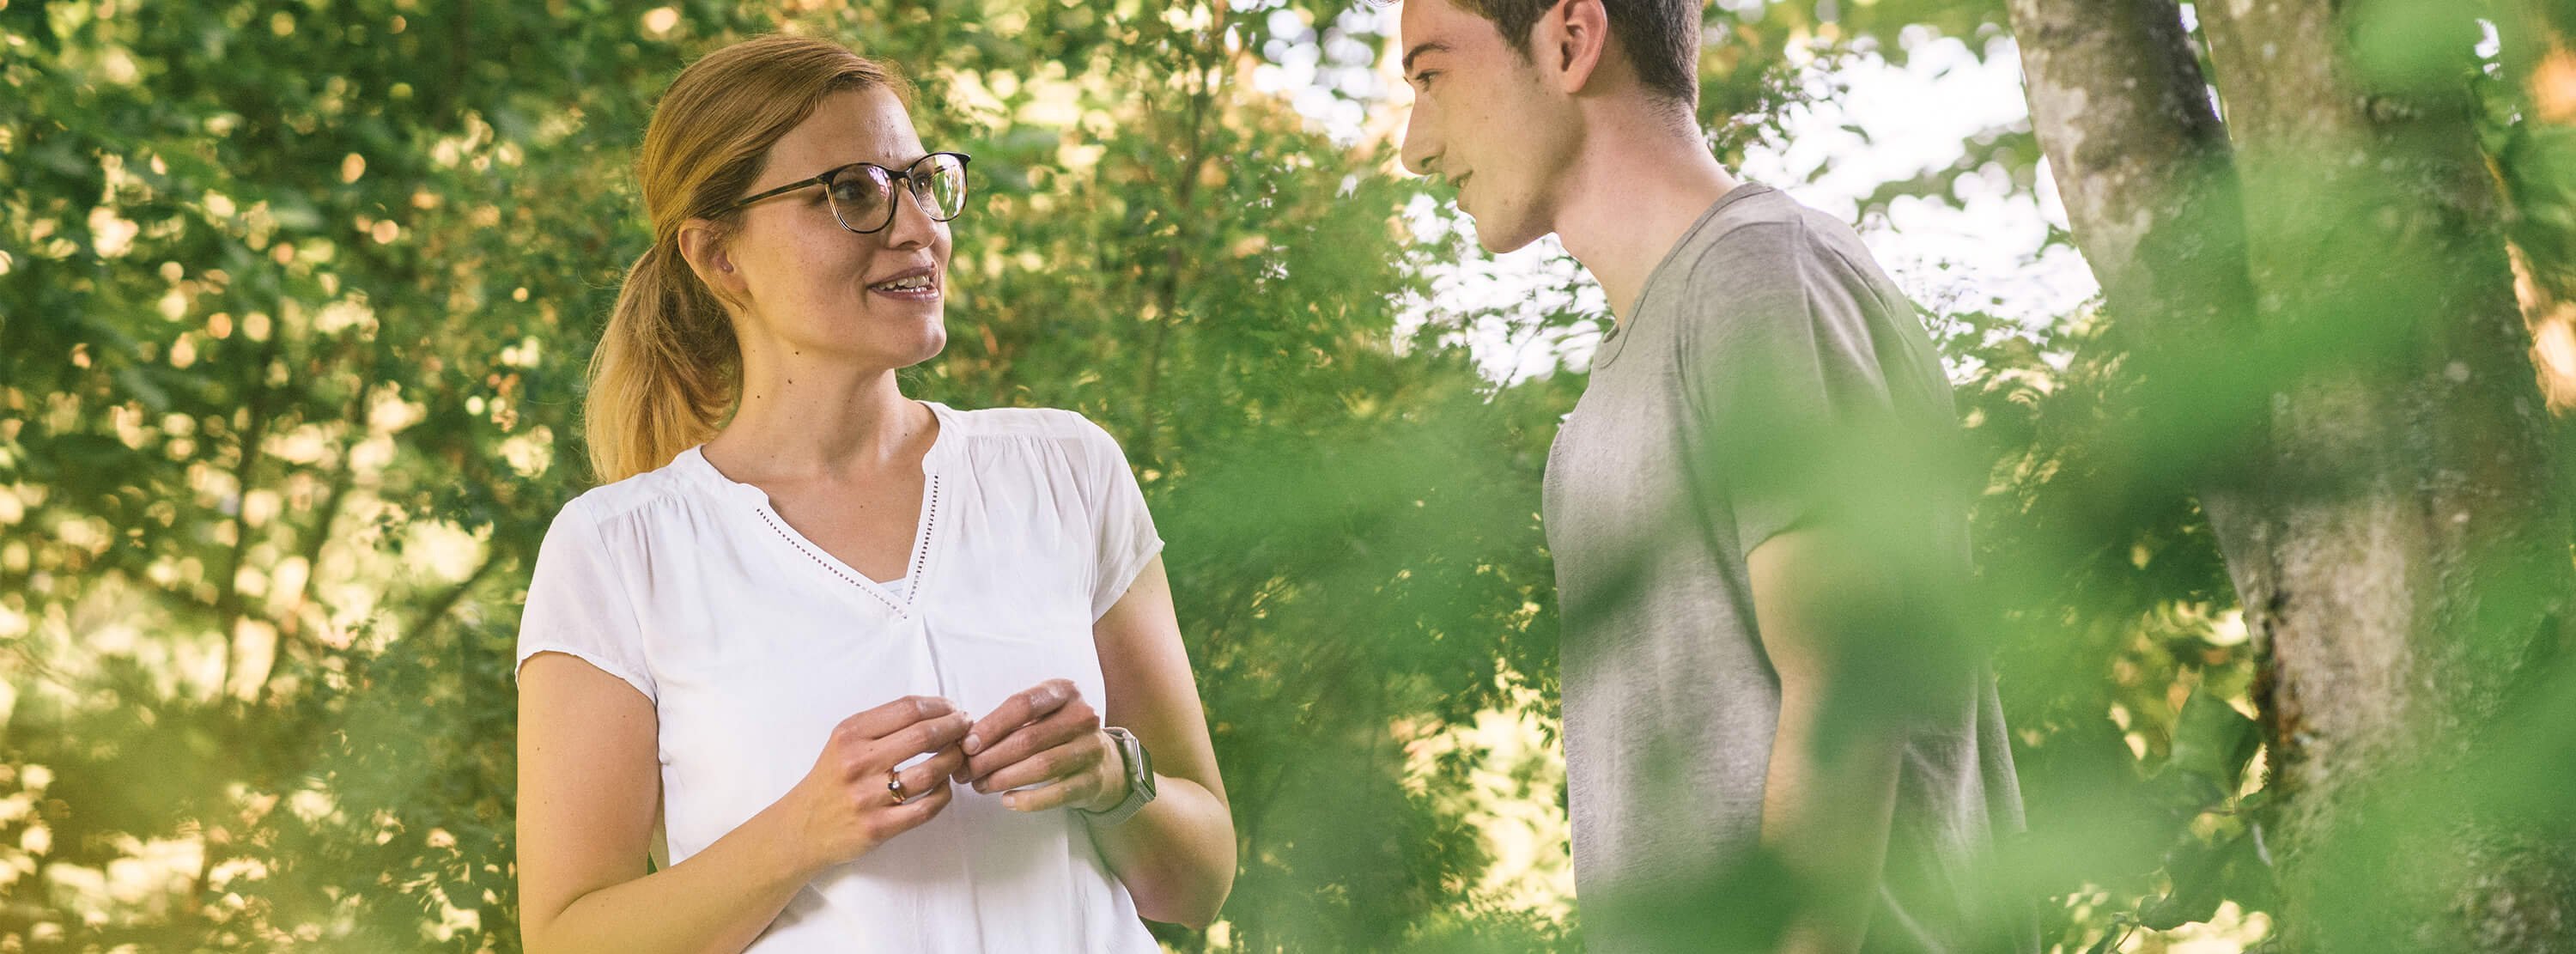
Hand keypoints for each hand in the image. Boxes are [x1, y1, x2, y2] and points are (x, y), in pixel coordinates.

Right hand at [777, 695, 971, 872]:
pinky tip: (943, 786)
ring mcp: (869, 797)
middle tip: (967, 729)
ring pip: (930, 772)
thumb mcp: (844, 741)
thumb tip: (936, 710)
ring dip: (953, 761)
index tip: (955, 709)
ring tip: (958, 757)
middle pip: (923, 736)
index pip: (908, 709)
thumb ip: (883, 725)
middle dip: (955, 728)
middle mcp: (858, 763)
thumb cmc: (832, 779)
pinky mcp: (879, 827)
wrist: (802, 827)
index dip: (941, 706)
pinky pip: (926, 807)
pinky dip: (943, 794)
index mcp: (851, 735)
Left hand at [951, 678, 1128, 812]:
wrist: (1103, 761)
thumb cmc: (1056, 733)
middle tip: (965, 772)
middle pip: (1028, 739)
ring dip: (1003, 779)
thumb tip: (964, 744)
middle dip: (989, 758)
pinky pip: (1056, 793)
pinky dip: (1027, 800)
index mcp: (1065, 691)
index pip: (1022, 705)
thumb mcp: (1039, 714)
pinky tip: (1007, 800)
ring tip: (979, 786)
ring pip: (1040, 766)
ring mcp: (1092, 748)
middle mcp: (1083, 716)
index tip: (966, 745)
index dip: (990, 726)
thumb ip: (1007, 722)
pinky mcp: (1093, 779)